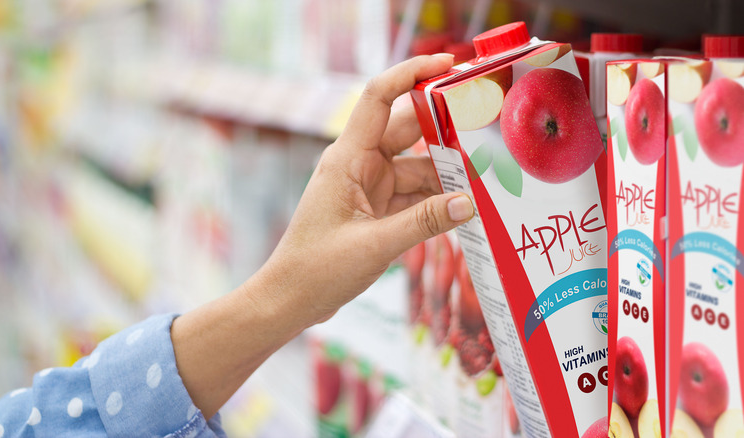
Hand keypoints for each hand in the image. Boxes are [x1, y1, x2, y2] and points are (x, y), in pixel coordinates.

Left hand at [262, 53, 474, 323]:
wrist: (290, 299)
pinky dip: (437, 200)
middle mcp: (359, 165)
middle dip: (446, 129)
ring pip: (417, 167)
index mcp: (348, 159)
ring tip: (486, 183)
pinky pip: (414, 194)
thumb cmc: (317, 269)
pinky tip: (464, 209)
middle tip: (487, 129)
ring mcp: (369, 186)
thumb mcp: (375, 245)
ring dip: (447, 175)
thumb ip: (425, 223)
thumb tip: (470, 202)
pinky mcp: (376, 208)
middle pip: (408, 131)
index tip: (447, 65)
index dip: (411, 73)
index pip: (379, 98)